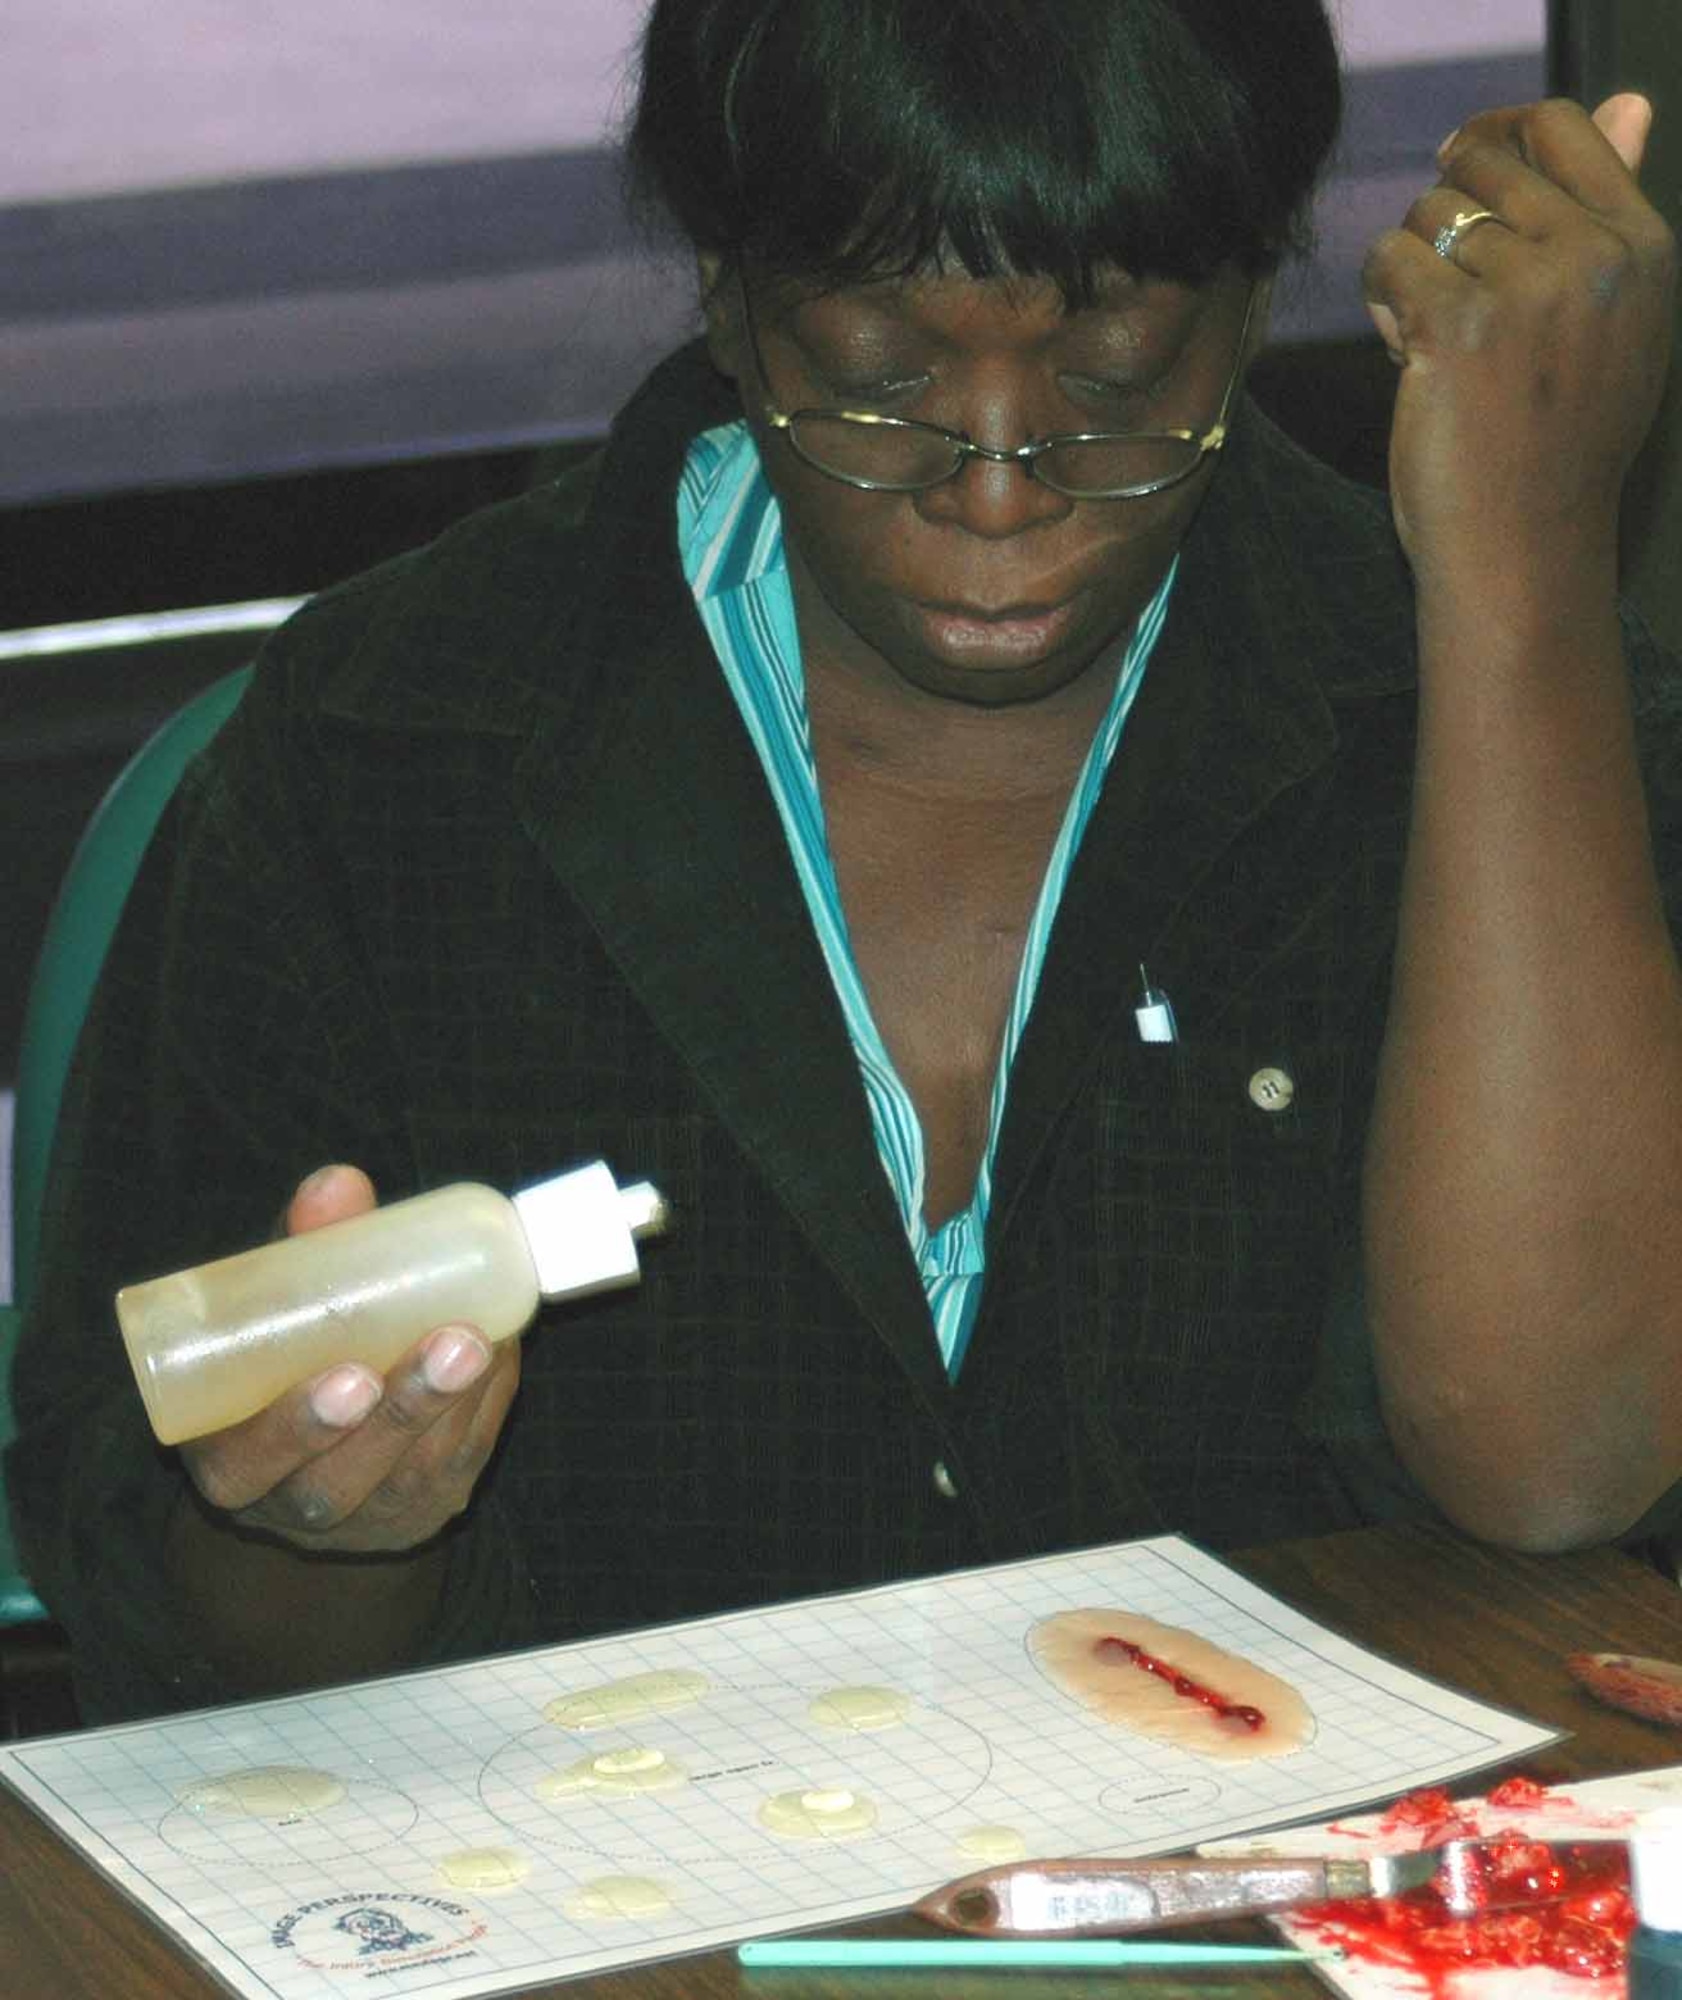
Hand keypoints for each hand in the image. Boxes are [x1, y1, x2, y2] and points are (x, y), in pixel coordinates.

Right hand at [178, 1164, 520, 1553]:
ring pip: (413, 1476)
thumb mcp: (270, 1313)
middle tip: (452, 1344)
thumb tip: (338, 1184)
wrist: (310, 1457)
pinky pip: (462, 1461)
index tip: (351, 1374)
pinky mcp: (427, 1509)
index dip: (297, 1428)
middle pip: (343, 1481)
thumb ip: (298, 1253)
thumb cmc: (281, 1360)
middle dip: (404, 1412)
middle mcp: (292, 1507)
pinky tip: (501, 1349)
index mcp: (230, 1466)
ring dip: (455, 1404)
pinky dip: (486, 1404)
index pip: (249, 1464)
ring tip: (484, 1340)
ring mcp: (366, 1519)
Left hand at [1362, 96, 1674, 578]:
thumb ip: (1608, 214)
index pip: (1565, 126)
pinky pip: (1390, 259)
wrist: (1524, 550)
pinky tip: (1402, 350)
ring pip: (1429, 214)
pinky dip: (1380, 298)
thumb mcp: (1613, 323)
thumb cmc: (1556, 446)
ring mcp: (1531, 288)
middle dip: (1443, 215)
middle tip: (1440, 288)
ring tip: (1428, 338)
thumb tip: (1630, 103)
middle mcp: (1595, 256)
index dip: (1496, 138)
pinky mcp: (1460, 325)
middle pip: (1484, 164)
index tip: (1460, 174)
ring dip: (1409, 266)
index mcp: (1643, 247)